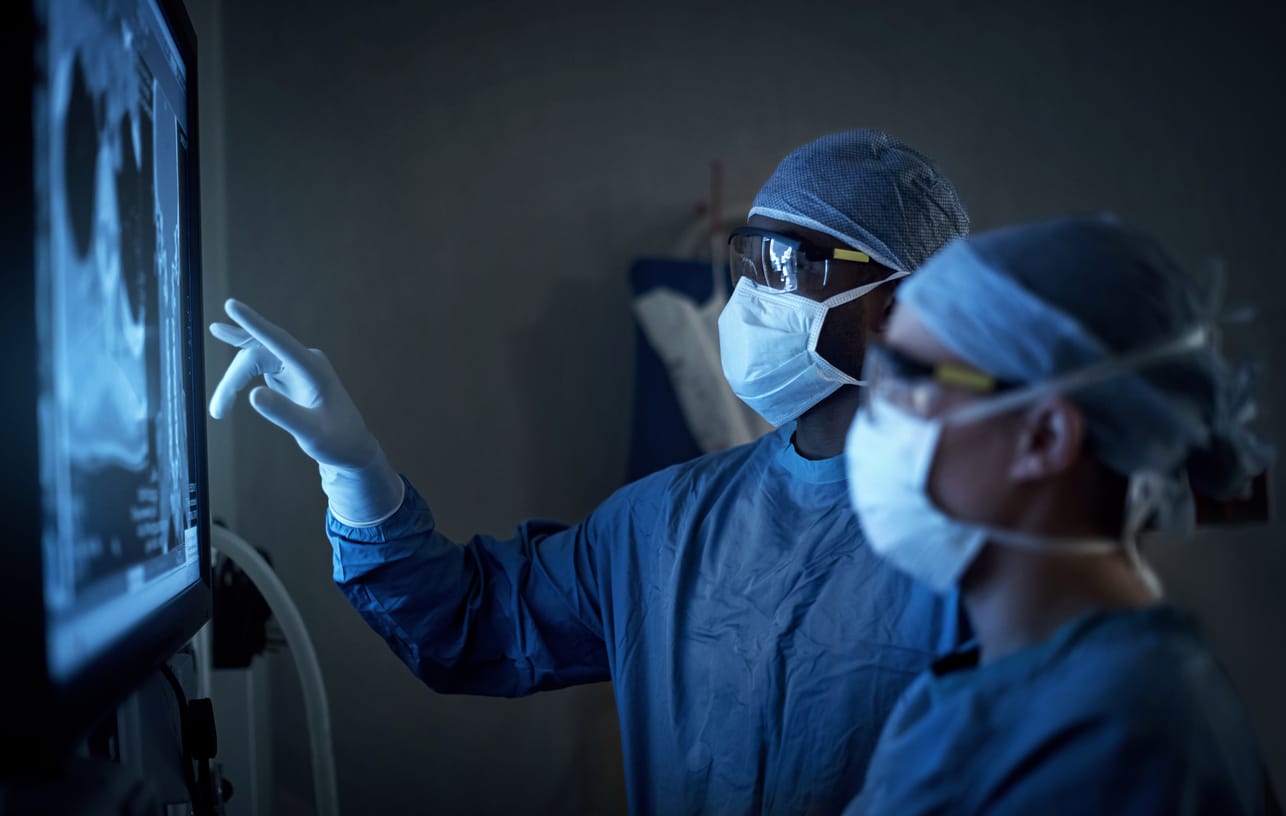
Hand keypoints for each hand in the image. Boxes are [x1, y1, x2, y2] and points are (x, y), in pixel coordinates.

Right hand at [209, 299, 377, 468]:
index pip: (279, 340)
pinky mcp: (289, 372)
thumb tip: (253, 396)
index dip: (253, 323)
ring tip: (219, 411)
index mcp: (313, 370)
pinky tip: (224, 379)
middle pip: (257, 354)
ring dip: (233, 381)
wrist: (351, 447)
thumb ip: (284, 414)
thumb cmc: (337, 441)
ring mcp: (296, 364)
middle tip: (217, 411)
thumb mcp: (311, 434)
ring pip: (253, 360)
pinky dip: (240, 379)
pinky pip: (257, 366)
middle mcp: (305, 360)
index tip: (231, 304)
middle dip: (233, 379)